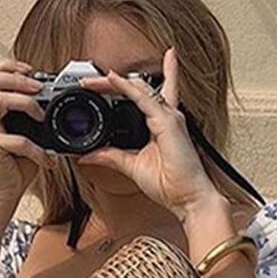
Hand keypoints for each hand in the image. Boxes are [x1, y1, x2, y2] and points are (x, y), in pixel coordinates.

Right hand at [0, 57, 46, 207]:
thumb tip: (56, 106)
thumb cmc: (14, 167)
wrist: (2, 195)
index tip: (31, 71)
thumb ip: (33, 119)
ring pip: (0, 100)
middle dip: (16, 76)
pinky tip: (48, 159)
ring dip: (26, 102)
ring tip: (42, 116)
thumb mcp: (27, 136)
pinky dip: (37, 149)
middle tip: (37, 87)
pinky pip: (17, 139)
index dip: (9, 66)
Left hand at [75, 48, 218, 221]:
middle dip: (113, 81)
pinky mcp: (167, 121)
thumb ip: (111, 157)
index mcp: (160, 124)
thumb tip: (88, 156)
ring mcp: (168, 116)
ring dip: (114, 82)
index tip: (103, 83)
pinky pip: (142, 98)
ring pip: (138, 87)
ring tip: (91, 79)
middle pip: (137, 88)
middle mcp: (166, 116)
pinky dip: (126, 87)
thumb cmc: (170, 185)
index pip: (141, 98)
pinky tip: (111, 79)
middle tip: (89, 79)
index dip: (123, 87)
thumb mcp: (133, 167)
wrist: (188, 198)